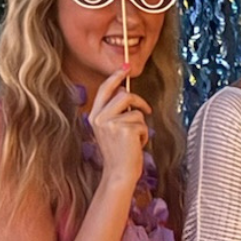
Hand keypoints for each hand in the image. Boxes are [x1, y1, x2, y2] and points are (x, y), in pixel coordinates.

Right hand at [89, 70, 149, 188]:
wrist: (119, 173)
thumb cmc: (118, 153)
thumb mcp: (111, 130)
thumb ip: (115, 112)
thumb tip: (125, 92)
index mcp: (95, 115)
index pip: (105, 89)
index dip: (116, 77)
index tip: (125, 67)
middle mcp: (100, 117)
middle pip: (124, 95)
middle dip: (139, 101)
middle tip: (146, 109)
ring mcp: (111, 123)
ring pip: (136, 112)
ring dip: (142, 125)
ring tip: (136, 138)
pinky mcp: (124, 130)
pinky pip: (143, 124)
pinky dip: (145, 135)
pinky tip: (137, 145)